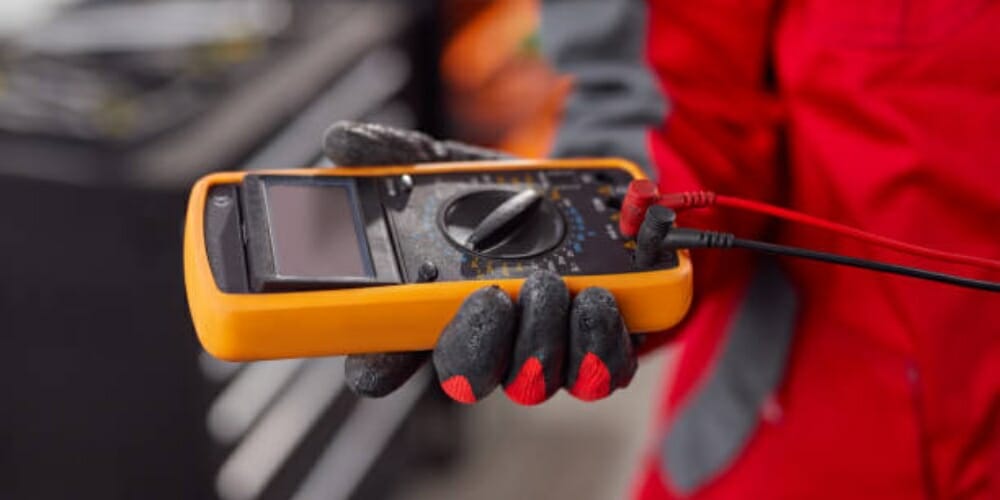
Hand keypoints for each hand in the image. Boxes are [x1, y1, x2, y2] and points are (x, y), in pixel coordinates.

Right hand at [325, 121, 639, 404]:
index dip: (375, 368)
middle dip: (478, 345)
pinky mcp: (596, 352)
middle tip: (492, 295)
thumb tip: (342, 140)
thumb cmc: (500, 196)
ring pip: (533, 380)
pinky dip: (604, 336)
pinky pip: (600, 370)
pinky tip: (599, 298)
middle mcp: (481, 344)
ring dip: (544, 336)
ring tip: (558, 286)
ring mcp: (538, 355)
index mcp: (428, 311)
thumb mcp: (448, 167)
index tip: (375, 362)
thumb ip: (397, 156)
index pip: (383, 359)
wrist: (580, 198)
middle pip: (465, 378)